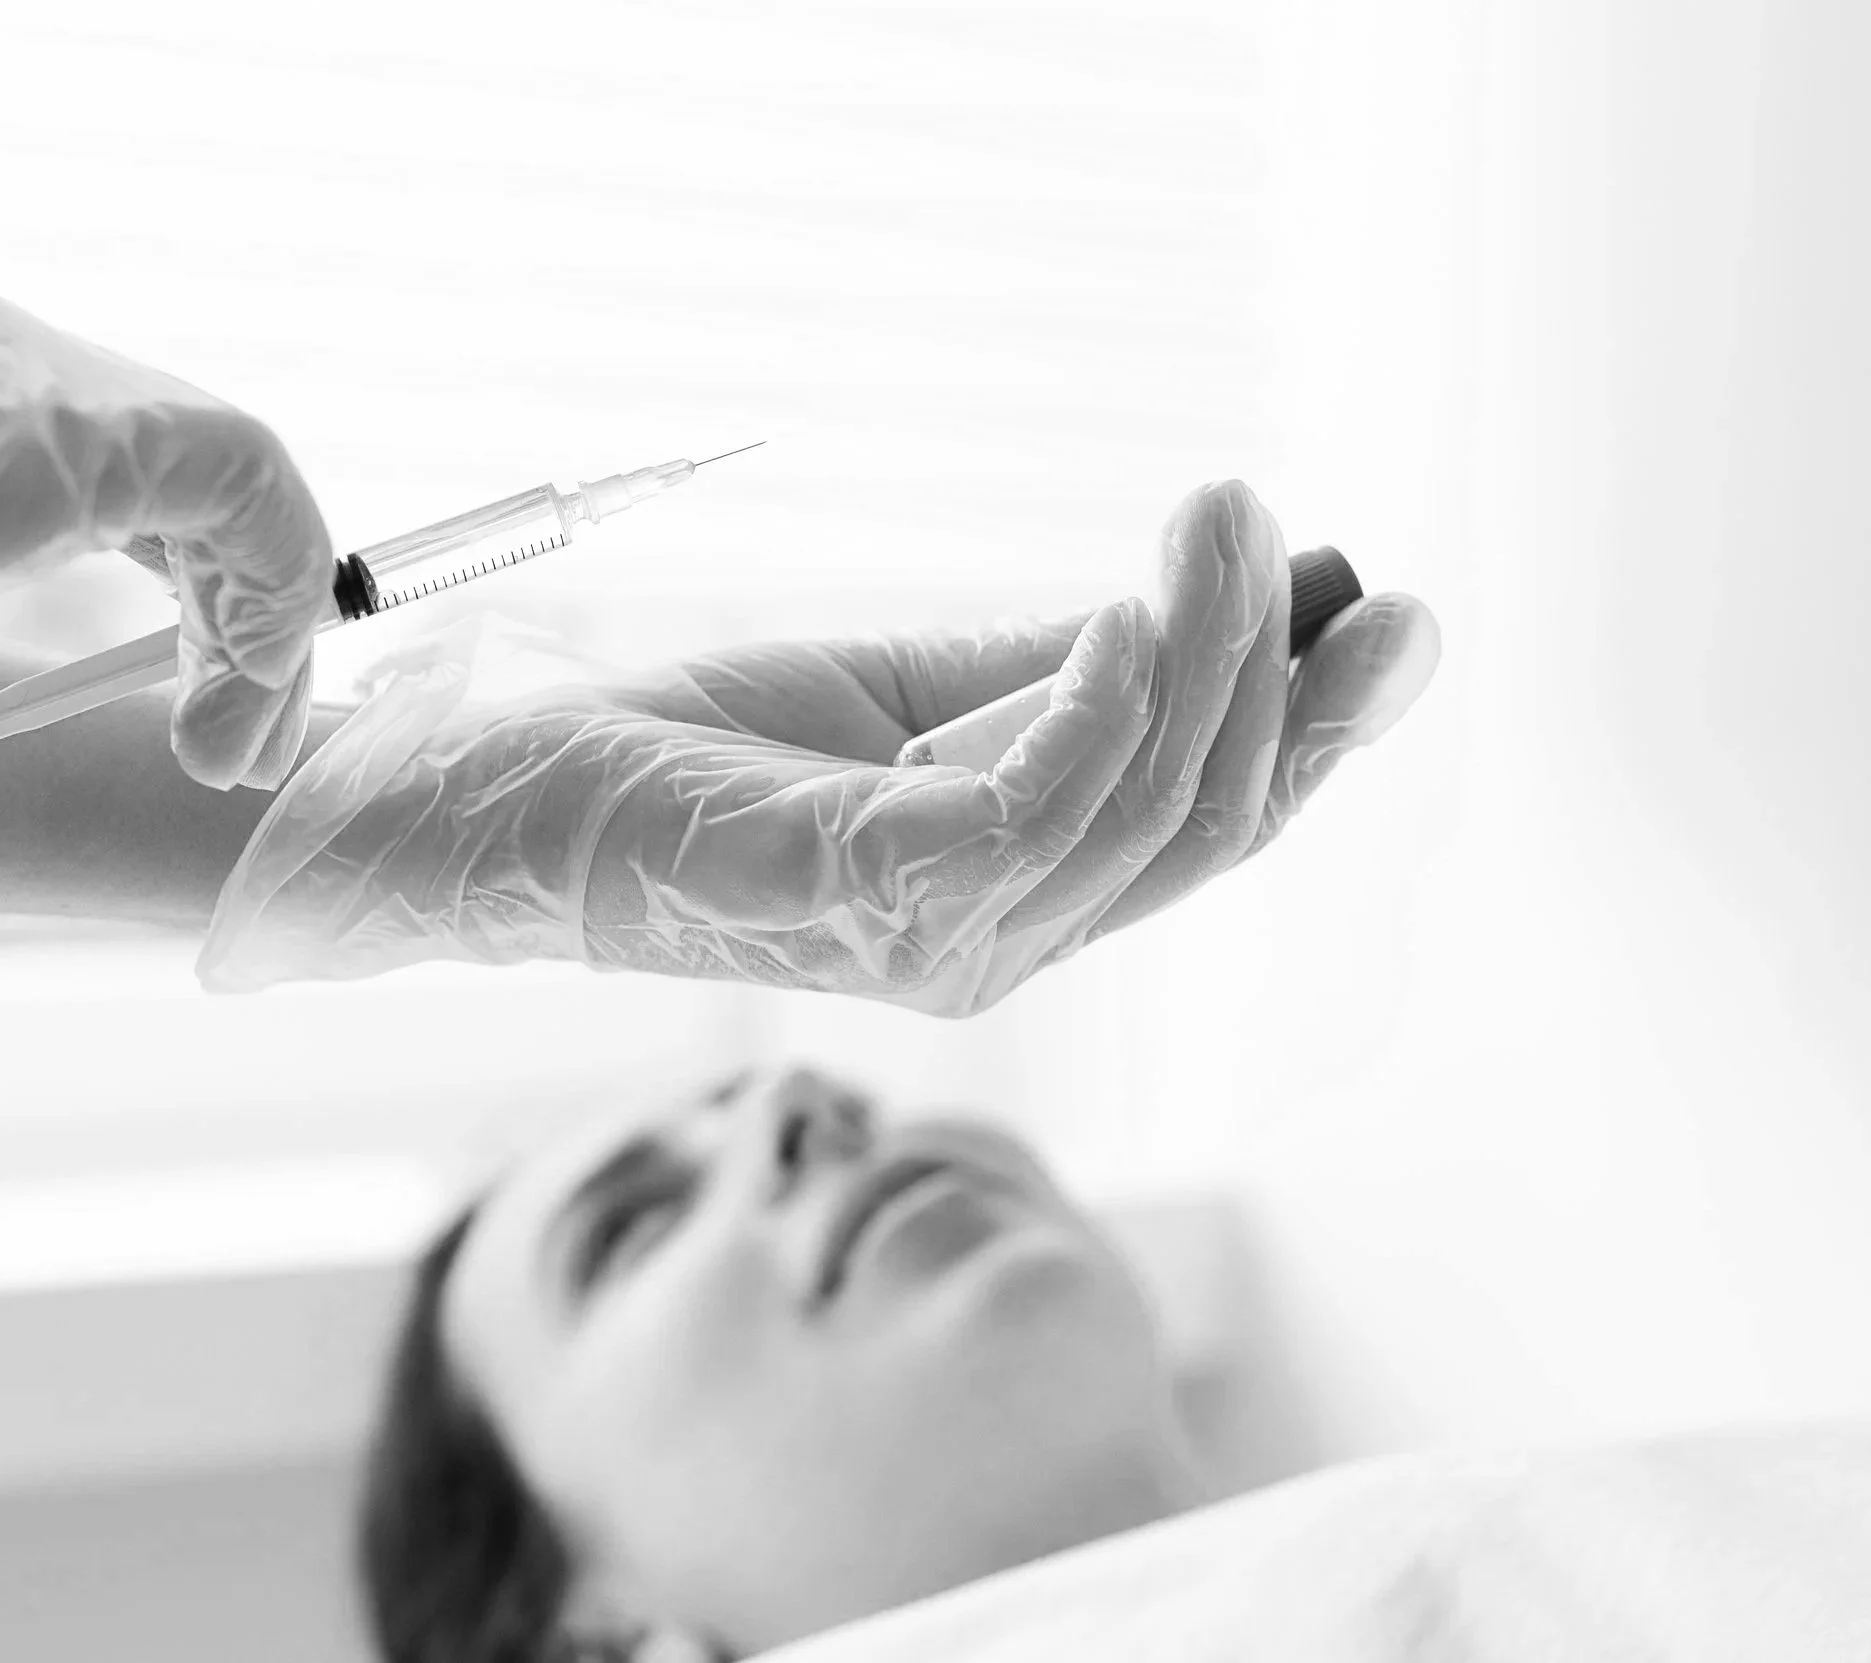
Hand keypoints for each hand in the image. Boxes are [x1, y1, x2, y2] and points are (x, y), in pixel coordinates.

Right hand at [0, 281, 329, 849]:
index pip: (125, 470)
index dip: (193, 593)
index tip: (201, 717)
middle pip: (193, 473)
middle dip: (249, 621)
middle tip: (236, 754)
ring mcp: (28, 375)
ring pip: (237, 474)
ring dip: (266, 630)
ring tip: (229, 755)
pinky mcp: (59, 426)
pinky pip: (242, 484)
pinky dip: (270, 603)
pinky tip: (220, 713)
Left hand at [210, 480, 1439, 1014]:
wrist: (485, 791)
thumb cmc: (684, 746)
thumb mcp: (901, 690)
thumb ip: (1045, 670)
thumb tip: (1209, 606)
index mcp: (1011, 899)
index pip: (1203, 825)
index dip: (1309, 725)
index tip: (1386, 601)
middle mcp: (996, 944)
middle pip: (1206, 824)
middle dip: (1283, 674)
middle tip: (1279, 521)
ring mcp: (936, 938)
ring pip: (1147, 808)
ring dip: (1211, 646)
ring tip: (1215, 511)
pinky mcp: (862, 894)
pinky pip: (1041, 805)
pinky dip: (1107, 696)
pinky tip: (1130, 606)